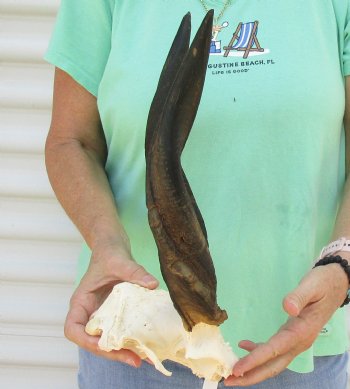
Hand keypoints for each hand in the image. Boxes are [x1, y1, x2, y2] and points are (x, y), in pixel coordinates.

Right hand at [64, 240, 158, 366]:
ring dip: (122, 351)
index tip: (104, 344)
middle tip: (135, 359)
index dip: (86, 341)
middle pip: (92, 340)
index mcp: (82, 301)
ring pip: (106, 339)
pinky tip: (146, 345)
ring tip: (143, 358)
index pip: (73, 328)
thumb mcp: (120, 261)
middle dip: (111, 353)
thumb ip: (134, 272)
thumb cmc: (109, 253)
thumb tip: (152, 284)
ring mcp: (102, 313)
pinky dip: (130, 339)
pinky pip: (119, 330)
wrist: (113, 246)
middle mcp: (89, 311)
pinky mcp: (115, 313)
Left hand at [224, 263, 347, 385]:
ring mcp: (297, 341)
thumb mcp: (312, 285)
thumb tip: (287, 307)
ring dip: (254, 368)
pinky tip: (244, 345)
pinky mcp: (293, 335)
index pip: (274, 350)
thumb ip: (299, 296)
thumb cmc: (323, 283)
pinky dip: (258, 352)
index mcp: (302, 331)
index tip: (237, 369)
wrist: (337, 284)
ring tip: (233, 372)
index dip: (255, 360)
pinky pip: (274, 350)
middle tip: (229, 381)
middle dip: (252, 376)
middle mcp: (299, 341)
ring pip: (273, 361)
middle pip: (273, 366)